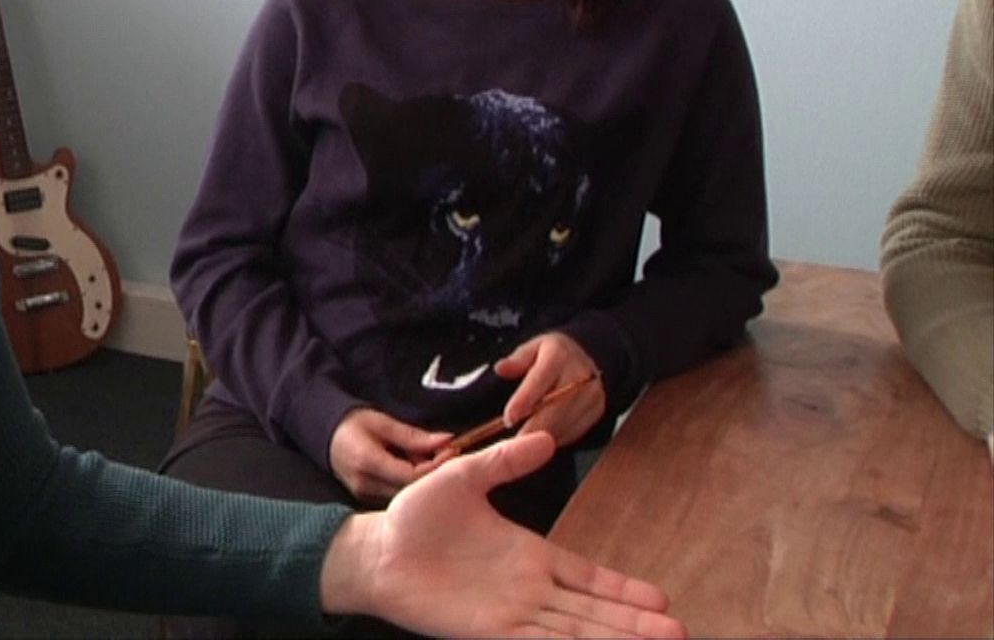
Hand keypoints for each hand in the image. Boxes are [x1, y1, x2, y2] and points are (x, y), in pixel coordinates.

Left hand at [322, 433, 684, 637]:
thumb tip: (543, 437)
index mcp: (529, 555)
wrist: (378, 551)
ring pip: (575, 631)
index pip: (587, 575)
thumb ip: (502, 462)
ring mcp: (511, 614)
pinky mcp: (489, 632)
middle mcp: (528, 589)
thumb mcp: (462, 478)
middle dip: (634, 622)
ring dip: (613, 638)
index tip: (660, 597)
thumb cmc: (417, 517)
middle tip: (679, 631)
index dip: (621, 589)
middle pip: (592, 611)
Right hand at [329, 407, 450, 503]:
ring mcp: (363, 496)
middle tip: (445, 454)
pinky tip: (411, 467)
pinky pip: (396, 497)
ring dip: (421, 480)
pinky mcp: (365, 500)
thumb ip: (414, 436)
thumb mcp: (383, 422)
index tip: (452, 450)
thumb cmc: (353, 423)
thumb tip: (446, 441)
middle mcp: (365, 484)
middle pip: (411, 490)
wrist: (323, 433)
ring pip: (405, 496)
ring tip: (425, 458)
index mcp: (368, 462)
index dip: (437, 466)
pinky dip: (409, 484)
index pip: (412, 476)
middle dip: (433, 474)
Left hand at [493, 332, 605, 449]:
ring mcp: (591, 395)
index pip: (539, 380)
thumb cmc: (553, 356)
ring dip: (542, 437)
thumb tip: (501, 368)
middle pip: (555, 409)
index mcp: (559, 355)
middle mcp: (580, 375)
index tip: (509, 418)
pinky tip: (541, 440)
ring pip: (564, 425)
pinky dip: (555, 439)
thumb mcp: (532, 349)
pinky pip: (574, 432)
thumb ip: (517, 360)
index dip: (523, 401)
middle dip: (532, 429)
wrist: (587, 359)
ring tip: (523, 444)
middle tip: (513, 444)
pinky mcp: (596, 412)